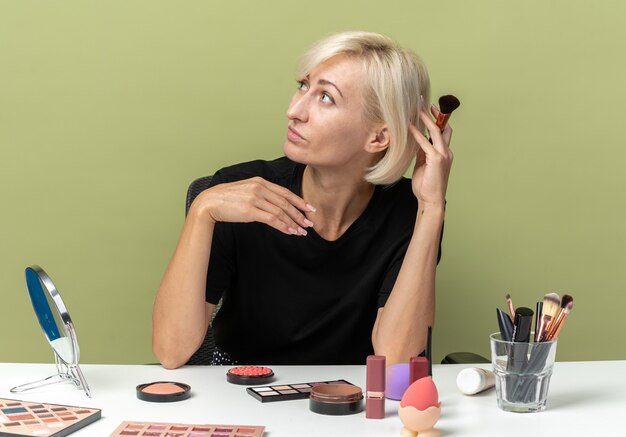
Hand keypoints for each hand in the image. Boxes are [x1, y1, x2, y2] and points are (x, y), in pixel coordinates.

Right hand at [190, 177, 314, 235]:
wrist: (209, 202)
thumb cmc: (226, 199)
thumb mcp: (246, 190)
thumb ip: (260, 194)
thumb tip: (274, 205)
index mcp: (260, 181)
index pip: (285, 192)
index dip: (299, 201)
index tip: (309, 209)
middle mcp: (260, 188)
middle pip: (286, 202)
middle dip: (299, 214)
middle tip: (309, 223)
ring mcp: (255, 198)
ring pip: (281, 211)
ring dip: (293, 223)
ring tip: (301, 231)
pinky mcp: (250, 210)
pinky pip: (272, 219)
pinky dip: (283, 226)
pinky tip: (290, 231)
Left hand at [409, 104, 453, 206]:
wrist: (430, 200)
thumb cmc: (426, 186)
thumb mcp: (423, 166)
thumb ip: (422, 153)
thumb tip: (417, 143)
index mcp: (445, 153)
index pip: (443, 132)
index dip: (438, 119)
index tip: (430, 108)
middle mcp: (447, 152)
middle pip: (443, 127)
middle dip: (434, 113)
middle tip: (423, 101)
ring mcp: (443, 155)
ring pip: (436, 131)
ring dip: (425, 118)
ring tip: (416, 108)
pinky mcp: (436, 159)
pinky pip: (426, 142)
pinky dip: (417, 133)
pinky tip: (409, 126)